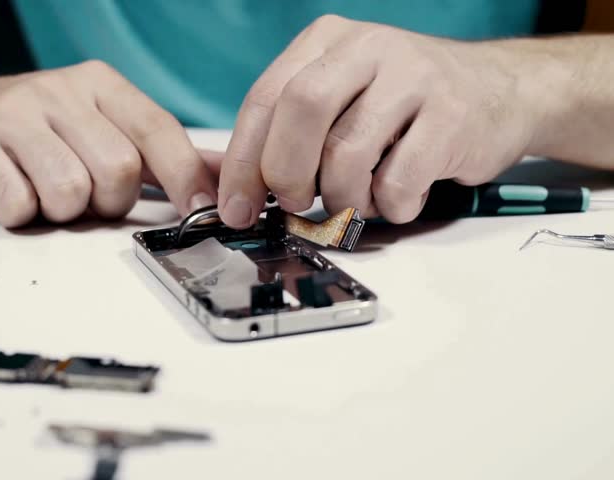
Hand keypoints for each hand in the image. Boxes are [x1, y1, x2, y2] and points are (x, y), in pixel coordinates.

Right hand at [0, 61, 216, 226]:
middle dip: (109, 201)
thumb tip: (221, 177)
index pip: (157, 129)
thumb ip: (160, 153)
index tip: (200, 212)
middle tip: (86, 197)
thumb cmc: (36, 131)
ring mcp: (10, 113)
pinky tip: (12, 194)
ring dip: (63, 212)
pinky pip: (18, 205)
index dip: (185, 177)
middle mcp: (57, 89)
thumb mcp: (102, 127)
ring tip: (45, 193)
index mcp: (99, 83)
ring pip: (69, 191)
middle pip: (117, 169)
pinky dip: (21, 215)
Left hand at [218, 15, 538, 225]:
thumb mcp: (342, 99)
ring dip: (344, 198)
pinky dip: (390, 206)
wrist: (502, 91)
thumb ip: (291, 133)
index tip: (236, 208)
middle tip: (298, 203)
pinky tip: (399, 197)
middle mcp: (367, 47)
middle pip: (300, 112)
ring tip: (360, 199)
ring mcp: (413, 76)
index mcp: (326, 41)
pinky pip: (398, 181)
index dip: (243, 163)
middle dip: (287, 174)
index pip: (264, 99)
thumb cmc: (406, 107)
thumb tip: (240, 193)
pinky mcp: (452, 113)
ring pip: (347, 154)